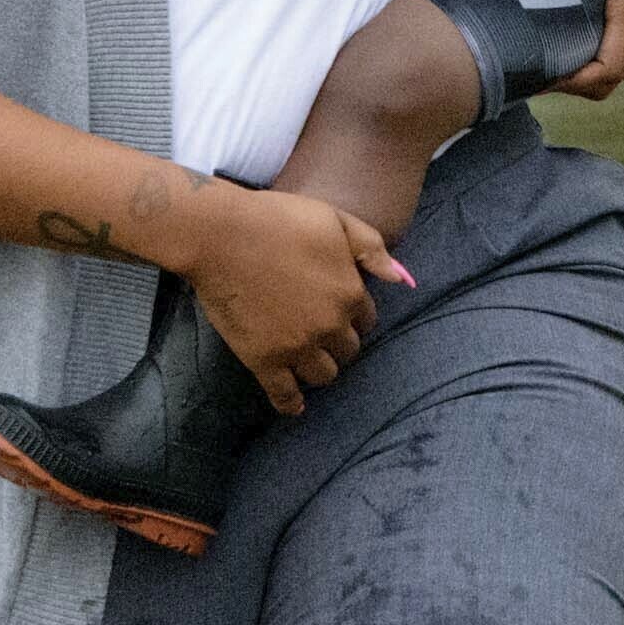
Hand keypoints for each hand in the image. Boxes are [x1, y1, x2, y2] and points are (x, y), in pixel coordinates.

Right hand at [158, 180, 410, 413]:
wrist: (221, 234)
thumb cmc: (277, 219)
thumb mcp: (335, 220)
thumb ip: (371, 249)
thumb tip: (403, 280)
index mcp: (351, 293)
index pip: (366, 320)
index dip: (353, 315)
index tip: (337, 310)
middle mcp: (331, 326)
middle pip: (347, 350)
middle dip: (338, 342)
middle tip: (318, 332)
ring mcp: (298, 347)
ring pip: (324, 375)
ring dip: (319, 368)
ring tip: (306, 358)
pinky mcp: (265, 361)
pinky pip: (285, 395)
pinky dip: (291, 403)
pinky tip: (294, 405)